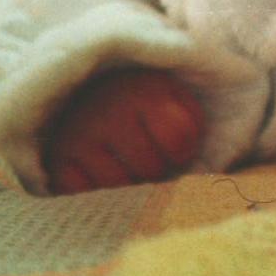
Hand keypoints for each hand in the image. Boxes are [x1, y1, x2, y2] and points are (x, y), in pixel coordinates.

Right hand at [42, 67, 204, 194]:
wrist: (82, 81)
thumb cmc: (142, 95)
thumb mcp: (175, 92)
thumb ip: (199, 117)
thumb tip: (221, 152)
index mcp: (147, 88)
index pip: (180, 141)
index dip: (184, 150)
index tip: (176, 143)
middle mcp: (110, 109)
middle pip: (152, 169)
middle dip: (158, 167)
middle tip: (148, 151)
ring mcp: (78, 134)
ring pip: (120, 186)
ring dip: (129, 182)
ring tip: (126, 160)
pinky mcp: (55, 157)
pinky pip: (85, 194)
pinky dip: (97, 190)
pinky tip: (101, 169)